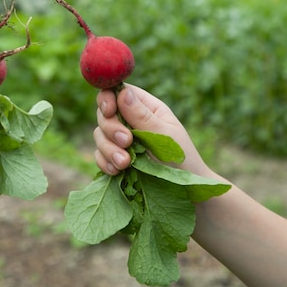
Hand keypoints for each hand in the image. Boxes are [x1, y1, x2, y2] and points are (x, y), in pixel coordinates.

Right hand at [93, 84, 210, 176]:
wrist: (187, 194)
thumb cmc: (183, 160)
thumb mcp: (165, 135)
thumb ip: (142, 116)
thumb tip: (122, 92)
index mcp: (146, 109)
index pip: (118, 93)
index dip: (108, 98)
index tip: (109, 111)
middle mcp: (131, 122)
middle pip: (104, 114)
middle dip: (111, 128)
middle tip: (127, 142)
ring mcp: (121, 142)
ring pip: (100, 135)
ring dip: (108, 149)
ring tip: (125, 163)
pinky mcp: (115, 160)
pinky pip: (99, 156)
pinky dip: (104, 162)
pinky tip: (116, 171)